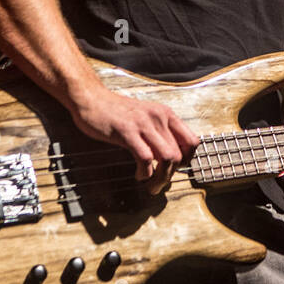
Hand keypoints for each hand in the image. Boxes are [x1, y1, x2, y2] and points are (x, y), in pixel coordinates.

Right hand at [69, 89, 199, 194]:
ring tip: (151, 186)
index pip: (192, 141)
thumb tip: (170, 157)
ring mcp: (143, 124)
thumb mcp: (146, 117)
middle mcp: (159, 118)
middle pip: (179, 155)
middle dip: (170, 175)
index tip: (175, 169)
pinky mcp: (127, 132)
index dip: (187, 160)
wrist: (92, 98)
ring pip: (167, 158)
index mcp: (166, 114)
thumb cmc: (117, 111)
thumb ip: (159, 133)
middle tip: (159, 184)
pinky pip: (146, 158)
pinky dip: (145, 173)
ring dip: (160, 178)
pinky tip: (138, 175)